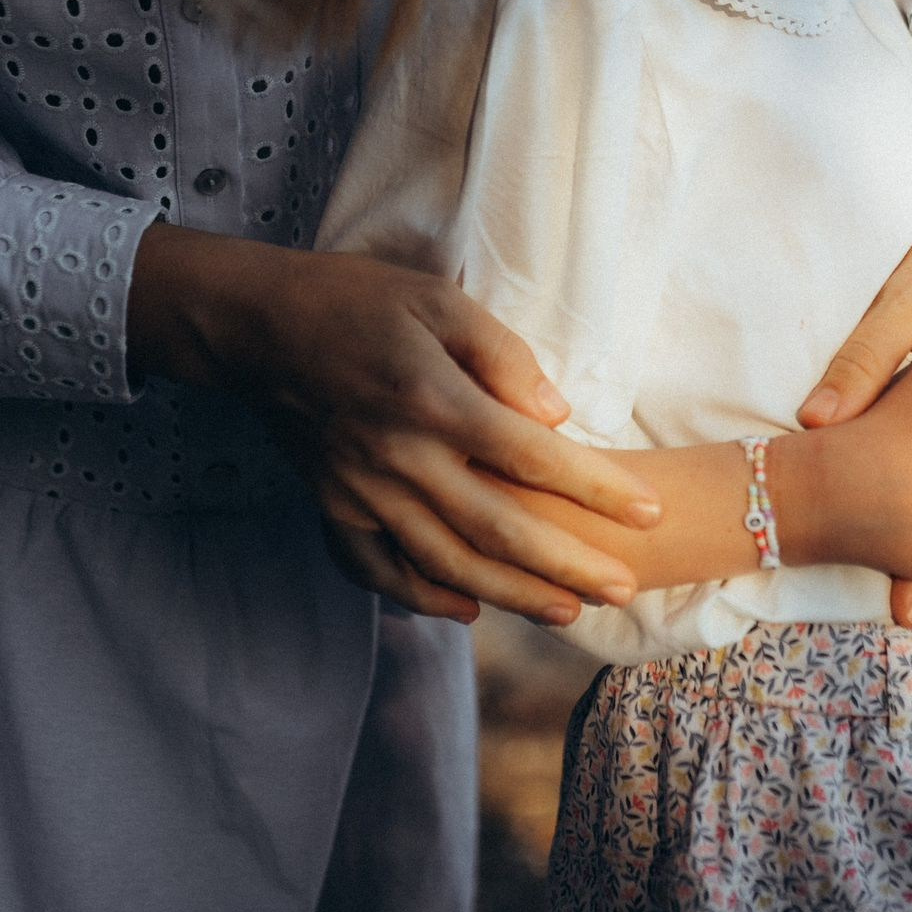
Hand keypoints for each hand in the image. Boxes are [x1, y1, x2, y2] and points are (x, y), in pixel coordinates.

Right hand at [127, 223, 660, 623]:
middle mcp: (400, 456)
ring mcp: (362, 490)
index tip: (650, 512)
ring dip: (510, 594)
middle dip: (568, 566)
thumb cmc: (360, 301)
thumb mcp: (440, 301)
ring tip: (565, 610)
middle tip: (623, 589)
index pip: (535, 458)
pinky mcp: (333, 506)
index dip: (599, 490)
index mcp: (434, 400)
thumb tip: (558, 415)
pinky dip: (423, 595)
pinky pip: (379, 569)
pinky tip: (466, 607)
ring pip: (446, 562)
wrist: (260, 326)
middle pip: (498, 529)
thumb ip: (504, 356)